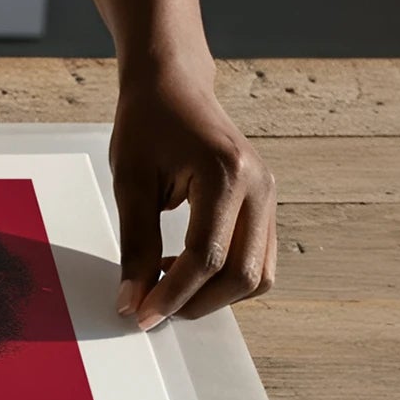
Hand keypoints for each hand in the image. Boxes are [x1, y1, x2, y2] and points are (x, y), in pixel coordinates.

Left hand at [110, 57, 276, 328]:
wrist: (173, 85)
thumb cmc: (148, 123)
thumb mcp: (130, 184)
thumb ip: (134, 246)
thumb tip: (132, 301)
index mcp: (227, 174)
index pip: (205, 257)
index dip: (172, 294)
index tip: (141, 315)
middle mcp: (260, 186)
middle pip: (242, 274)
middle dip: (197, 303)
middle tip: (153, 307)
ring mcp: (269, 194)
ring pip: (258, 273)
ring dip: (214, 295)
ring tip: (167, 285)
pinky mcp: (265, 202)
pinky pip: (256, 257)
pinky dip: (224, 275)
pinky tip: (184, 267)